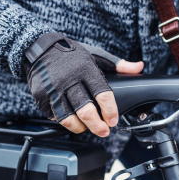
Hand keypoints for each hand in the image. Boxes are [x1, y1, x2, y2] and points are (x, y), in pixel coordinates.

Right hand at [23, 33, 142, 136]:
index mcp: (85, 69)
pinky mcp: (41, 96)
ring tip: (86, 128)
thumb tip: (139, 67)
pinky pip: (54, 116)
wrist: (39, 48)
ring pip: (68, 118)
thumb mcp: (96, 55)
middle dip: (97, 126)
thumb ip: (118, 64)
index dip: (110, 111)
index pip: (102, 94)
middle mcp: (69, 80)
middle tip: (104, 131)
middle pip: (86, 111)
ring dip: (80, 128)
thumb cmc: (70, 53)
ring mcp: (53, 89)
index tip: (113, 120)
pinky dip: (64, 121)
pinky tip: (71, 119)